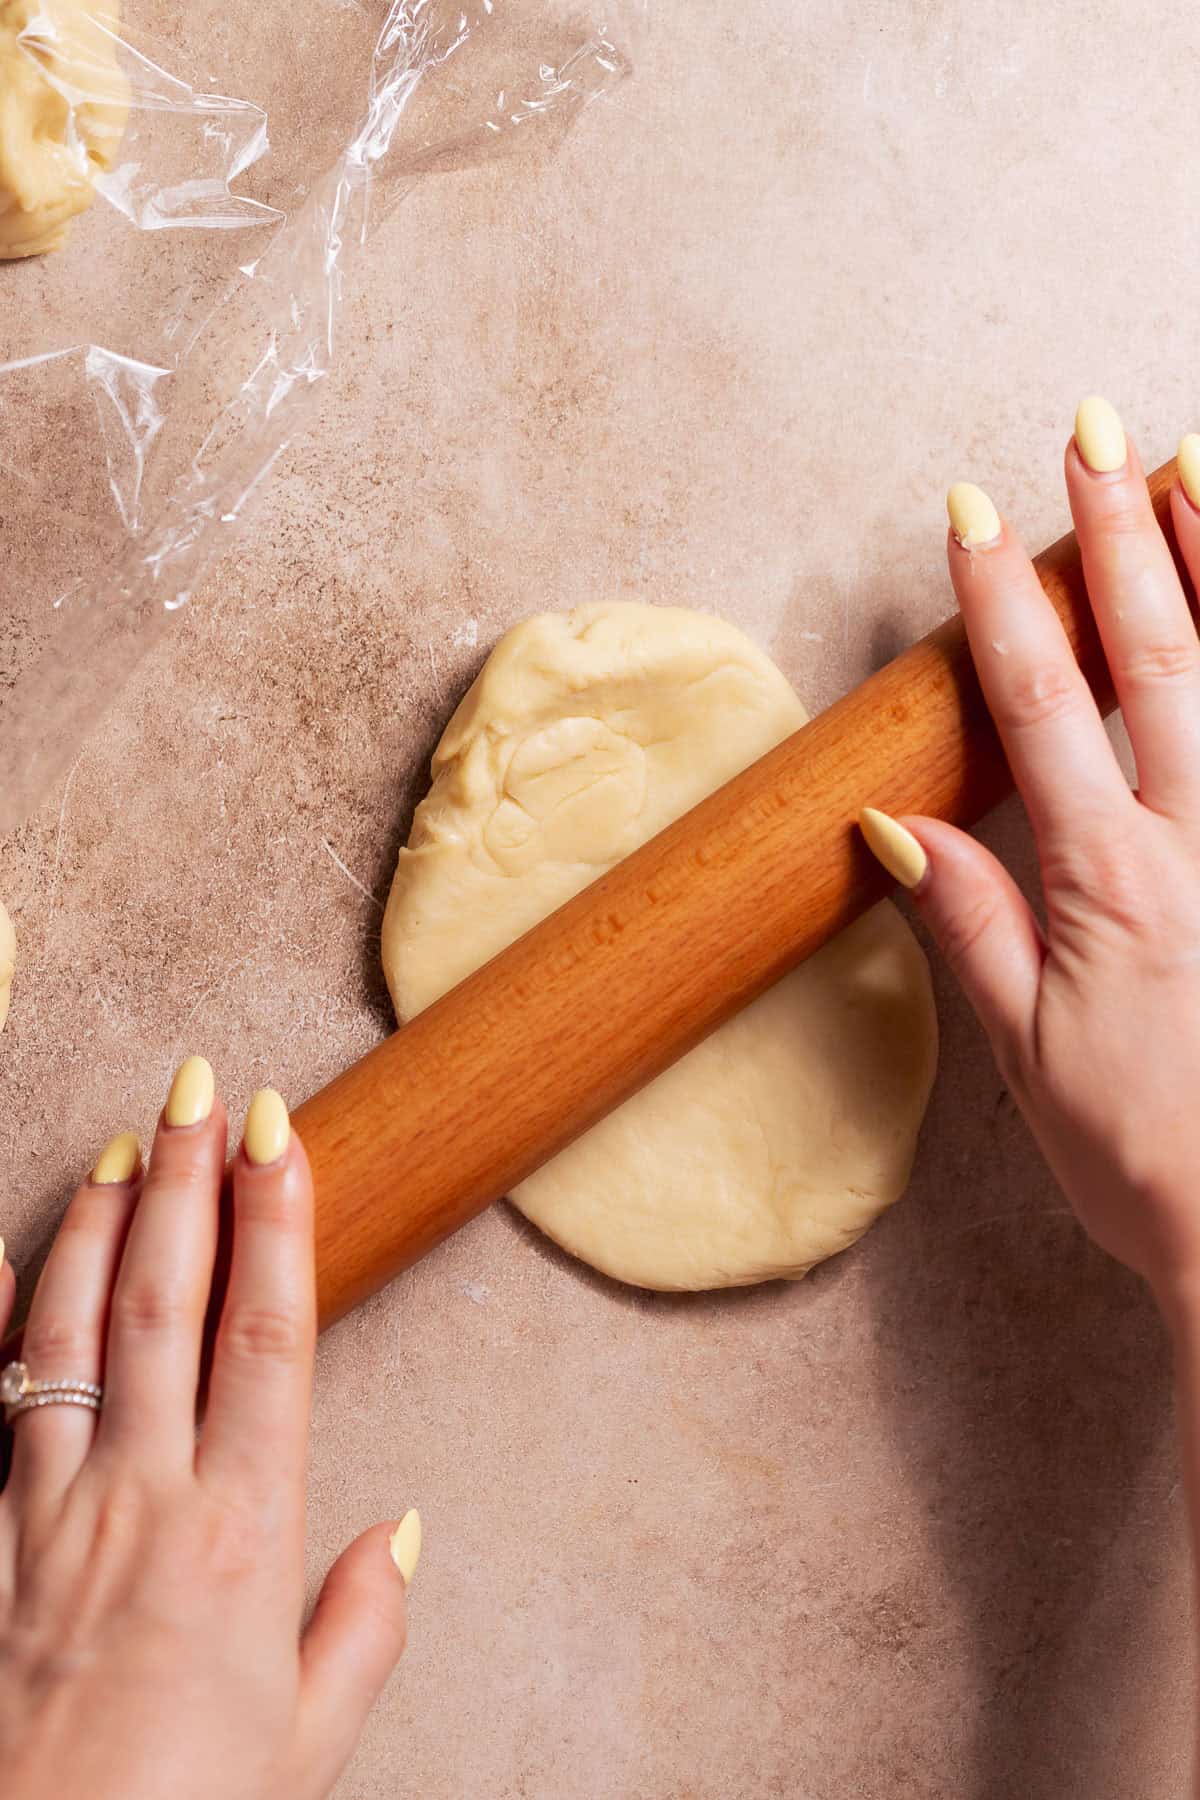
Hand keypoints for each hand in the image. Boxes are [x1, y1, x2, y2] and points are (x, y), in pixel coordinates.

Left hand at [0, 1065, 419, 1799]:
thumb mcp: (305, 1748)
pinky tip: (1, 1260)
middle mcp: (143, 1500)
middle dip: (187, 1180)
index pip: (268, 1336)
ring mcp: (44, 1515)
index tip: (281, 1136)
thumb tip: (403, 1531)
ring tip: (123, 1142)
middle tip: (201, 1088)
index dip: (277, 1223)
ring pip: (71, 1331)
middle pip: (169, 1302)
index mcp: (243, 1537)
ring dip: (99, 1225)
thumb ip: (361, 1630)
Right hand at [864, 403, 1199, 1313]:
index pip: (1046, 710)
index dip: (1002, 607)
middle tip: (1089, 434)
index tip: (971, 518)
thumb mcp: (1029, 1055)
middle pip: (1158, 657)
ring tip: (1190, 466)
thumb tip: (894, 824)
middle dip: (1114, 539)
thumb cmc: (1149, 1158)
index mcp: (1113, 883)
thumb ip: (971, 924)